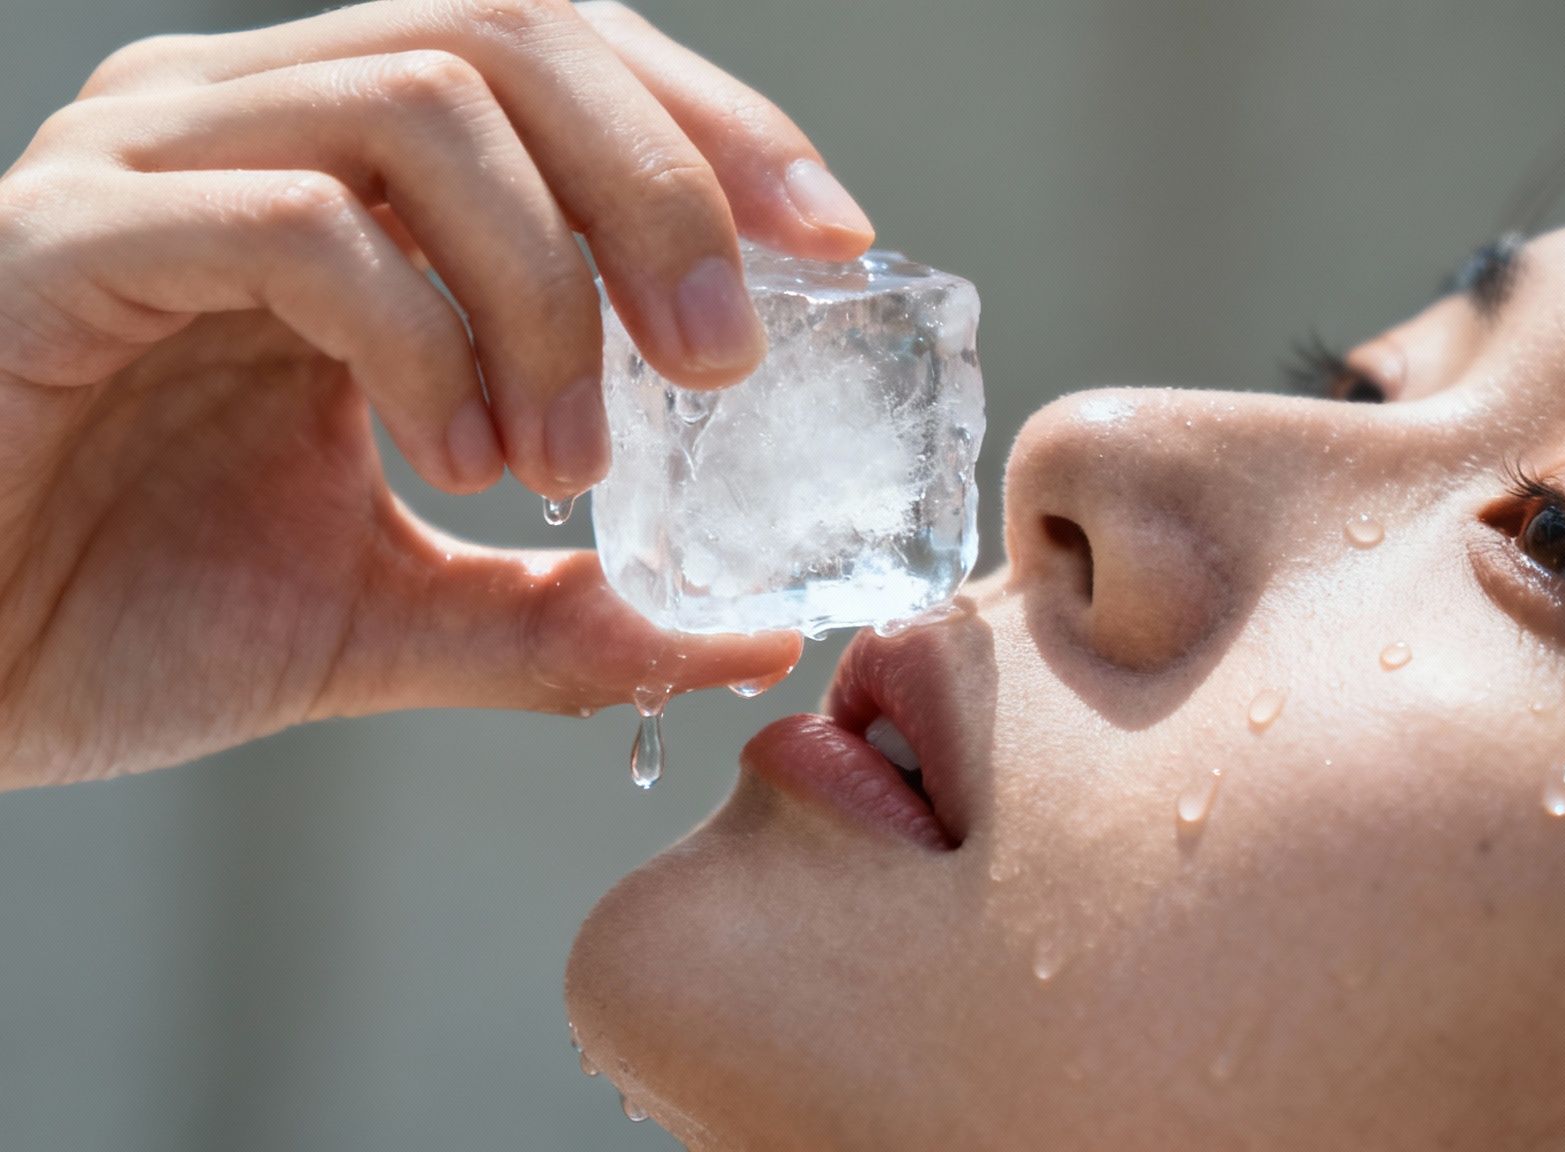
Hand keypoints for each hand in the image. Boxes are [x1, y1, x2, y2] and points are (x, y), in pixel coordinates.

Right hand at [0, 0, 873, 788]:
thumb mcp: (391, 609)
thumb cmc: (117, 610)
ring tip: (570, 456)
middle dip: (665, 189)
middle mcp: (244, 119)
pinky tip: (455, 457)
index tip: (831, 243)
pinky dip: (422, 335)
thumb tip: (745, 629)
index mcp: (335, 169)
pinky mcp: (65, 239)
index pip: (560, 58)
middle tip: (722, 361)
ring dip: (548, 282)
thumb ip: (561, 609)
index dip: (713, 129)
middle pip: (518, 33)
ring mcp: (148, 161)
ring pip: (426, 103)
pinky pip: (301, 219)